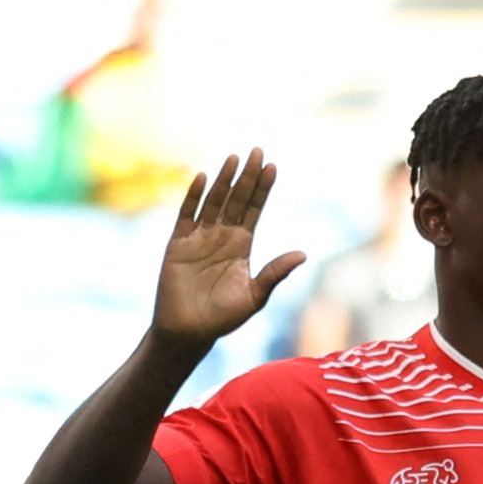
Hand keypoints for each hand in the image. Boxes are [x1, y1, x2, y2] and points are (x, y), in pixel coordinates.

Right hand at [152, 151, 305, 352]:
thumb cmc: (223, 318)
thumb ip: (275, 273)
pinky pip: (187, 215)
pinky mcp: (178, 243)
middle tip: (257, 151)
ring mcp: (199, 237)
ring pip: (213, 202)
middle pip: (236, 199)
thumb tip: (303, 254)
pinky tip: (203, 178)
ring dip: (224, 180)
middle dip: (247, 177)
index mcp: (242, 245)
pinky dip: (194, 196)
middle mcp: (222, 236)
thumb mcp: (254, 296)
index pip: (254, 209)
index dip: (263, 189)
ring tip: (235, 159)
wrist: (189, 332)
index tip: (272, 166)